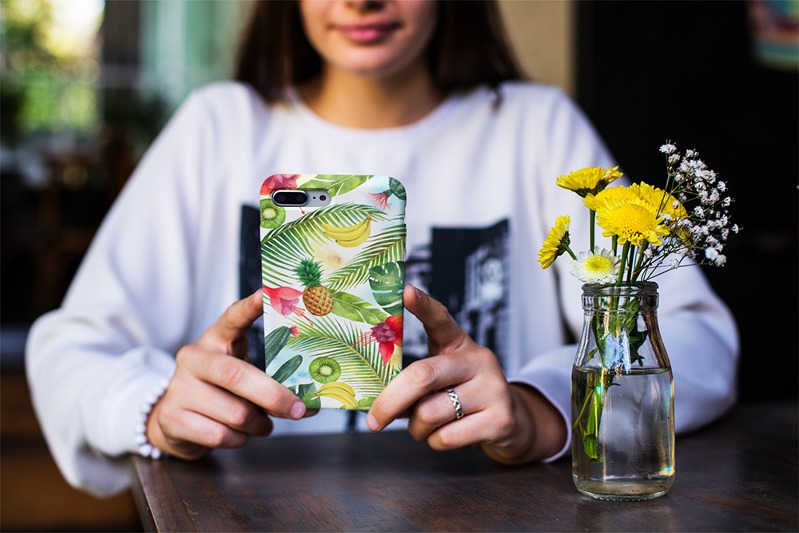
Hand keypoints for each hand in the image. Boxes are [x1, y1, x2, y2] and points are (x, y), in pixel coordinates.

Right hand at [146, 289, 307, 459]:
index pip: (232, 317)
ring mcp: (179, 387)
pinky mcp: (172, 417)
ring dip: (258, 425)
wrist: (174, 419)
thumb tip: (311, 403)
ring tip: (261, 424)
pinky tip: (238, 435)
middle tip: (297, 409)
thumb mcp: (243, 377)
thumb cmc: (221, 392)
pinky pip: (220, 435)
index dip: (249, 307)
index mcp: (215, 339)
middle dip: (273, 396)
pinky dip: (239, 440)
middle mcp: (193, 358)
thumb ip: (271, 382)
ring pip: (234, 413)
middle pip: (237, 375)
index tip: (266, 294)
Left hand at [366, 285, 565, 463]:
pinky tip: (445, 435)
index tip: (405, 291)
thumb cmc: (463, 397)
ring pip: (430, 413)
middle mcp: (478, 360)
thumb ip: (415, 381)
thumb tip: (375, 400)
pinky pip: (447, 437)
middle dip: (391, 401)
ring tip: (424, 427)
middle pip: (422, 375)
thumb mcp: (442, 379)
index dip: (422, 305)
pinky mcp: (500, 419)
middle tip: (373, 419)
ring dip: (416, 429)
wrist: (512, 423)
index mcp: (458, 344)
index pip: (440, 318)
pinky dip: (435, 442)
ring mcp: (493, 388)